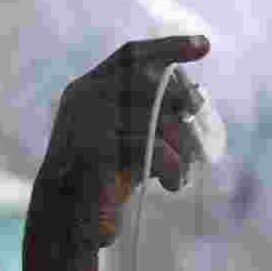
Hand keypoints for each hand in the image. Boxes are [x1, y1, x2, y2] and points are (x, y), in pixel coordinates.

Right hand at [37, 35, 210, 249]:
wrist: (66, 226)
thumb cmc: (104, 181)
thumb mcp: (130, 139)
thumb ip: (152, 116)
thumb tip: (195, 102)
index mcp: (89, 89)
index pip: (131, 55)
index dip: (169, 47)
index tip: (205, 45)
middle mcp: (83, 97)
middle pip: (147, 80)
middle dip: (180, 101)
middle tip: (198, 127)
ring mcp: (84, 121)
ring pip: (152, 116)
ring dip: (180, 146)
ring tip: (184, 173)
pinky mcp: (93, 150)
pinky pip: (148, 147)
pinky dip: (170, 165)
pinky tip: (174, 184)